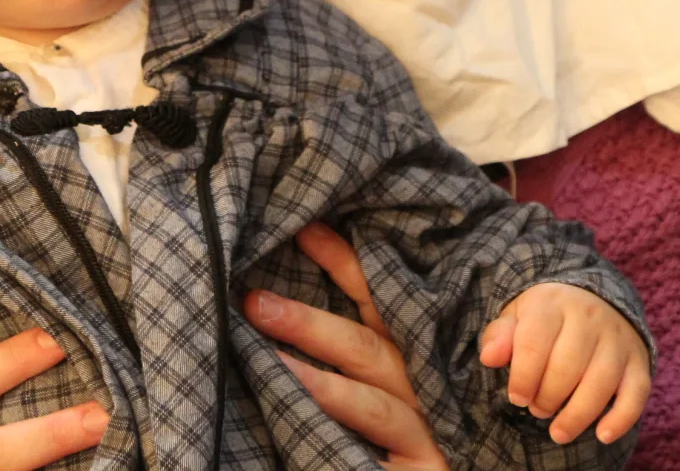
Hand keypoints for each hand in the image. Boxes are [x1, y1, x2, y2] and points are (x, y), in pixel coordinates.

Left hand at [243, 222, 449, 470]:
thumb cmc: (388, 439)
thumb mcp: (372, 384)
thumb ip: (342, 351)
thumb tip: (272, 303)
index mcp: (408, 359)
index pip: (378, 303)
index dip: (346, 265)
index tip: (304, 231)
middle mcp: (421, 389)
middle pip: (368, 348)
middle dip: (311, 323)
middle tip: (256, 303)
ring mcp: (424, 433)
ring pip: (369, 403)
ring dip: (318, 383)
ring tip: (269, 363)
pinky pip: (370, 457)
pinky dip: (339, 440)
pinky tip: (300, 427)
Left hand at [478, 283, 650, 445]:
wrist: (594, 300)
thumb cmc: (547, 319)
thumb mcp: (518, 317)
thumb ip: (500, 336)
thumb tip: (490, 358)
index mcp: (552, 303)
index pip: (534, 342)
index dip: (523, 378)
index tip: (517, 398)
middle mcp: (589, 316)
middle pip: (567, 366)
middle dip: (547, 398)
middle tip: (537, 409)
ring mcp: (617, 338)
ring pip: (601, 382)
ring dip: (577, 415)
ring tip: (558, 432)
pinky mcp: (638, 360)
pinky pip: (637, 392)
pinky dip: (621, 418)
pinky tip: (602, 435)